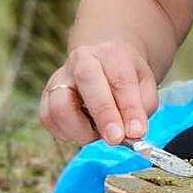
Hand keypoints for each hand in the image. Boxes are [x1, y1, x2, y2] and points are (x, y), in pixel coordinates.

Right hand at [38, 40, 158, 146]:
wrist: (104, 65)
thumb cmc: (126, 78)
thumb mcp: (145, 85)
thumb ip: (143, 107)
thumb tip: (132, 132)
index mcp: (111, 53)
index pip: (121, 79)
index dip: (129, 108)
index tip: (137, 131)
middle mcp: (81, 60)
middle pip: (88, 84)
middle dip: (103, 115)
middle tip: (116, 139)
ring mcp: (60, 77)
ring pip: (61, 107)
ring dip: (81, 130)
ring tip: (98, 133)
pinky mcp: (46, 96)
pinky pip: (49, 120)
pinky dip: (67, 133)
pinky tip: (83, 129)